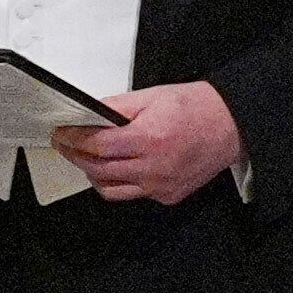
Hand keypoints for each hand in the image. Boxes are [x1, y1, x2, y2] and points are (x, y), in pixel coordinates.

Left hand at [53, 81, 245, 206]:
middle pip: (98, 169)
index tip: (61, 134)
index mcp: (148, 138)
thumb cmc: (196, 107)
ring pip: (110, 189)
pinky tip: (117, 168)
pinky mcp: (168, 196)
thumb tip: (88, 114)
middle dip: (76, 156)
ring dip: (93, 174)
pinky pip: (132, 194)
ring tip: (87, 158)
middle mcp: (153, 167)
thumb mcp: (152, 96)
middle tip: (65, 145)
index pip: (97, 145)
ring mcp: (160, 186)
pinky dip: (118, 182)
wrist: (231, 126)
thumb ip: (116, 107)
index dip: (73, 140)